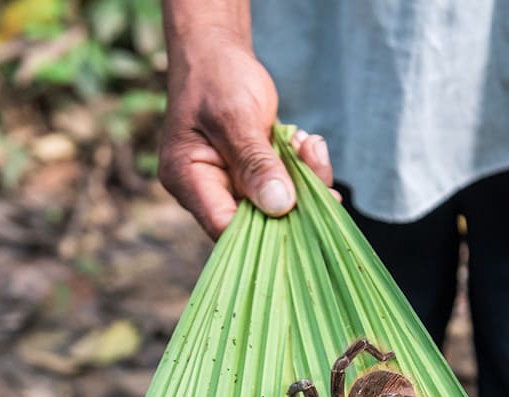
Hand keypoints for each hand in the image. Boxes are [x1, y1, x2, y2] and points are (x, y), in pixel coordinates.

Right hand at [158, 35, 333, 239]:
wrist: (216, 50)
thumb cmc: (216, 75)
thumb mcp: (235, 117)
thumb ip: (255, 162)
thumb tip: (279, 206)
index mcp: (187, 179)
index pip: (224, 227)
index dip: (264, 233)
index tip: (302, 219)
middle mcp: (206, 189)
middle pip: (256, 222)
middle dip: (295, 203)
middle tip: (321, 176)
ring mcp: (230, 183)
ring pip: (275, 205)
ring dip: (304, 182)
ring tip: (311, 147)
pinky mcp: (251, 175)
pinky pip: (281, 186)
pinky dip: (301, 170)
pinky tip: (306, 145)